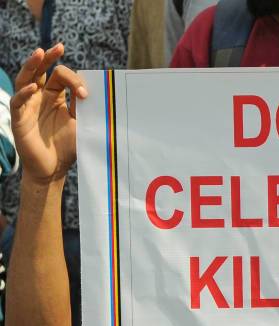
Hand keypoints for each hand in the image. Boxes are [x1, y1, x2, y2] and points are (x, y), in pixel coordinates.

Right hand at [10, 44, 87, 185]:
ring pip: (26, 79)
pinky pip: (19, 101)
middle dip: (49, 58)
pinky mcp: (19, 118)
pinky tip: (33, 87)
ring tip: (39, 53)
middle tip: (58, 47)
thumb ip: (87, 109)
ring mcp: (28, 106)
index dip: (74, 81)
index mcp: (56, 97)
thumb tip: (103, 95)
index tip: (85, 95)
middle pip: (41, 71)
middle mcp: (40, 97)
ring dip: (32, 66)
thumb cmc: (68, 147)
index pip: (61, 77)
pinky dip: (25, 93)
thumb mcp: (82, 125)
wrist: (54, 169)